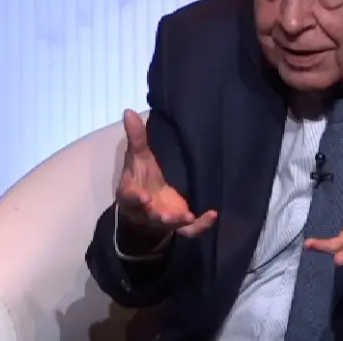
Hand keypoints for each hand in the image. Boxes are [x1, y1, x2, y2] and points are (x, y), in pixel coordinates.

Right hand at [115, 109, 216, 237]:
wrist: (148, 202)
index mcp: (133, 194)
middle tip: (165, 216)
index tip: (143, 197)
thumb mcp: (138, 157)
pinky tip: (213, 214)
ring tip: (187, 216)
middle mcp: (147, 210)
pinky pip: (190, 230)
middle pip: (151, 216)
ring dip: (178, 222)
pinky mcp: (179, 225)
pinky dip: (201, 225)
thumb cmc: (142, 177)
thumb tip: (129, 111)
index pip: (130, 198)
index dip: (135, 199)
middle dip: (158, 216)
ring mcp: (164, 219)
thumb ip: (136, 137)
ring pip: (170, 225)